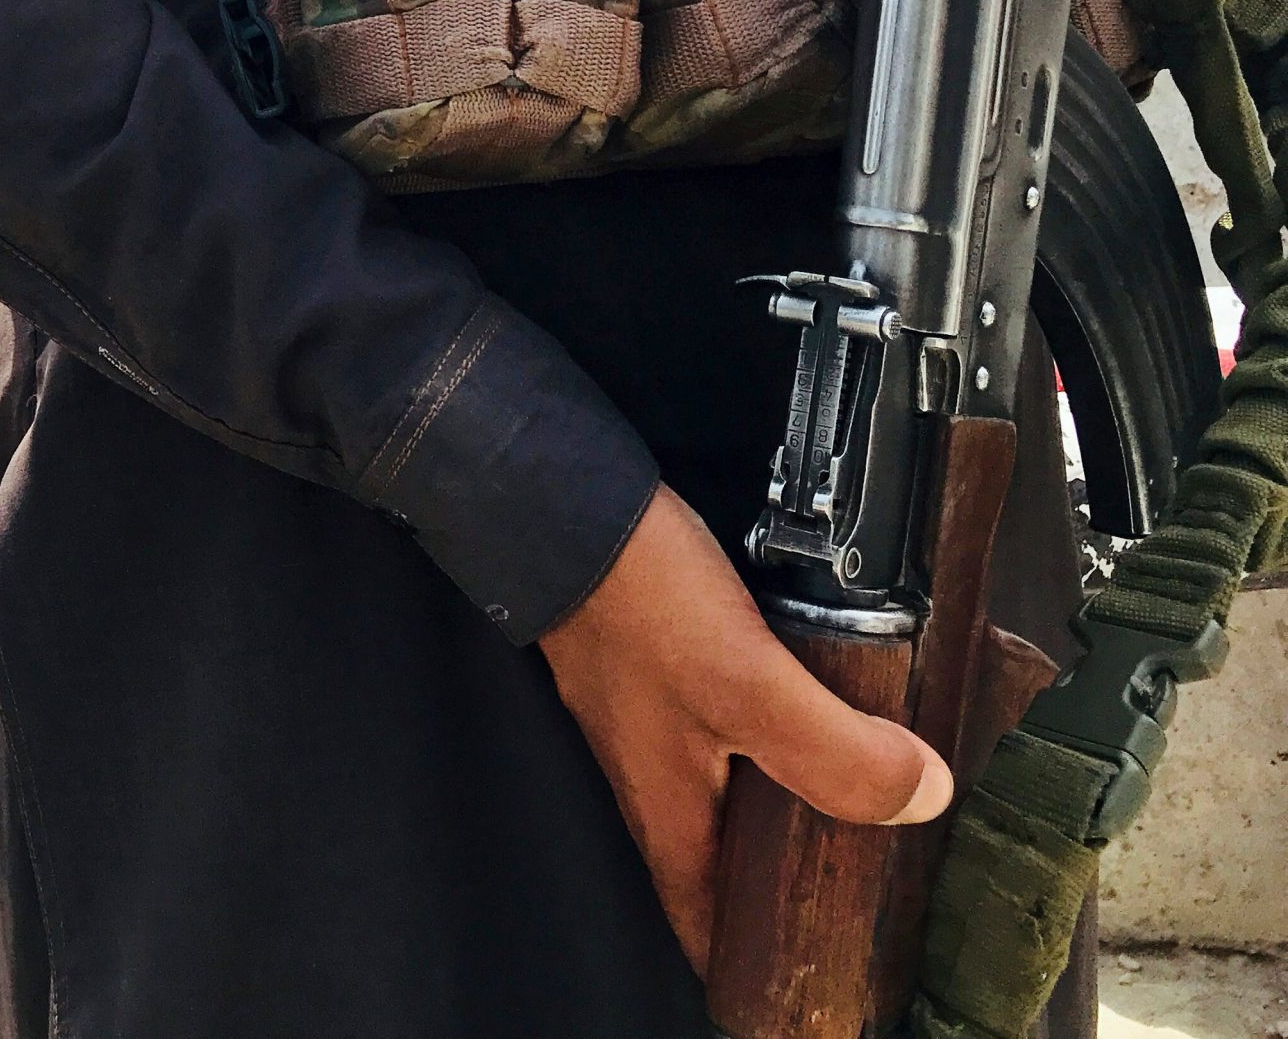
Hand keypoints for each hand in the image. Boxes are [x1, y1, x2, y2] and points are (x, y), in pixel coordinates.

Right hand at [536, 487, 950, 975]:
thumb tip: (921, 798)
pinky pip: (729, 736)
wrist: (570, 507)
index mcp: (669, 816)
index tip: (821, 982)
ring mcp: (654, 726)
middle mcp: (656, 783)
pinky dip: (776, 742)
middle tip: (871, 893)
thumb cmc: (639, 603)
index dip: (761, 970)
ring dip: (790, 811)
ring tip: (868, 803)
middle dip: (786, 892)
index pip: (709, 932)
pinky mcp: (662, 673)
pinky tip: (818, 712)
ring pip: (731, 798)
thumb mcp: (751, 685)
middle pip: (726, 869)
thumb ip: (835, 752)